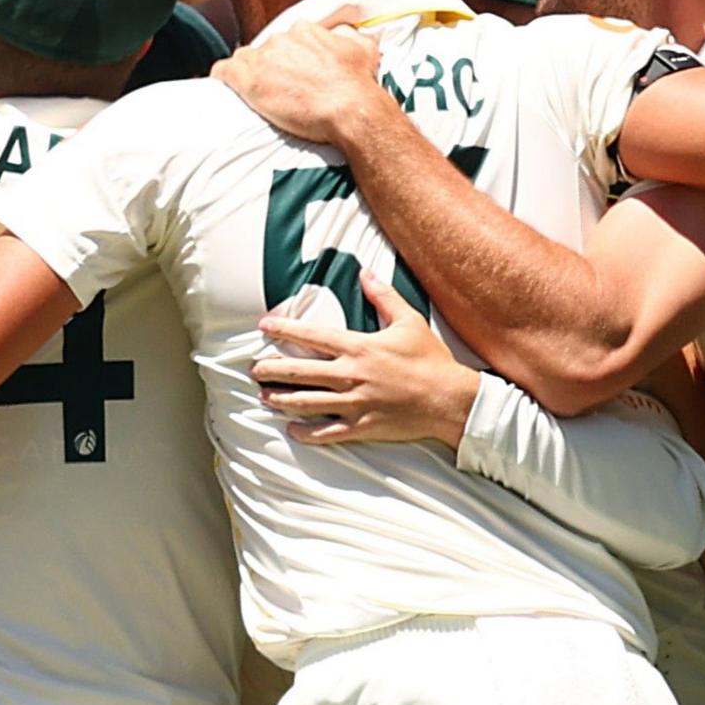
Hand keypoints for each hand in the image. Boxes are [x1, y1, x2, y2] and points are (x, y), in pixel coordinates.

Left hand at [212, 14, 388, 143]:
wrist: (351, 109)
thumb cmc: (359, 84)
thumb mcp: (363, 48)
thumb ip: (348, 35)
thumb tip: (342, 33)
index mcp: (305, 31)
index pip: (286, 40)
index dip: (287, 58)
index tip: (292, 72)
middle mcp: (282, 39)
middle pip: (265, 50)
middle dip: (270, 67)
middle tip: (280, 88)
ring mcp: (263, 58)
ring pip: (243, 60)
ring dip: (248, 74)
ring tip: (259, 94)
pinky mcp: (249, 80)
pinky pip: (223, 72)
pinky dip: (223, 80)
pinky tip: (228, 90)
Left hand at [251, 275, 479, 446]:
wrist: (451, 400)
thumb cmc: (430, 360)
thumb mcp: (409, 321)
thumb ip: (383, 296)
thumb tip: (365, 272)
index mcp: (358, 347)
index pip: (311, 335)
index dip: (284, 328)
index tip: (263, 326)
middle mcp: (351, 374)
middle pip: (300, 371)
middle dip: (272, 369)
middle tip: (253, 369)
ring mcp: (355, 403)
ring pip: (307, 402)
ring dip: (281, 399)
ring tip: (264, 396)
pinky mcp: (363, 426)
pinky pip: (327, 431)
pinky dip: (307, 432)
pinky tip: (292, 430)